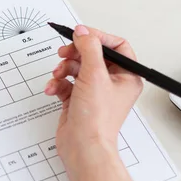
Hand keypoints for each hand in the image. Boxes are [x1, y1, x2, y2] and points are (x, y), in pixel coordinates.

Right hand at [45, 25, 142, 168]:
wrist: (83, 147)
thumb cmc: (97, 120)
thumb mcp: (94, 74)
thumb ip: (88, 48)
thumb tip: (83, 32)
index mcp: (126, 77)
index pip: (116, 46)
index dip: (98, 38)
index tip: (81, 35)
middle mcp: (112, 84)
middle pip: (93, 55)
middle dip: (76, 54)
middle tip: (65, 52)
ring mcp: (94, 92)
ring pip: (77, 68)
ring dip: (64, 68)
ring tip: (58, 74)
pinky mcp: (78, 101)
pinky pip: (67, 83)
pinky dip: (58, 84)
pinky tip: (54, 88)